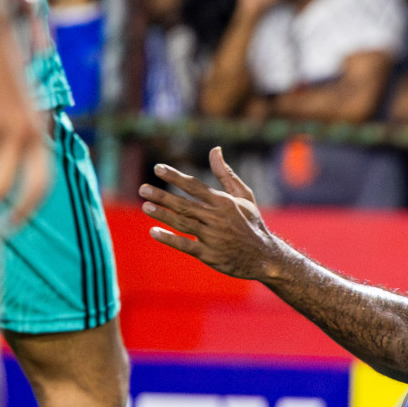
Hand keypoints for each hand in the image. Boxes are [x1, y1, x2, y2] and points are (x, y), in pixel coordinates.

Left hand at [141, 148, 284, 280]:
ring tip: (146, 206)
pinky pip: (186, 245)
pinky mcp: (209, 255)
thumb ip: (226, 174)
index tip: (158, 169)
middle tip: (143, 189)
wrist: (264, 257)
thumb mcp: (244, 196)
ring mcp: (213, 237)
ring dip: (163, 215)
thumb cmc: (252, 223)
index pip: (195, 186)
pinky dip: (170, 239)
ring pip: (183, 223)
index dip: (175, 177)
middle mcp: (217, 219)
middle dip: (163, 196)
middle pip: (185, 204)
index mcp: (224, 203)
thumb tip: (215, 149)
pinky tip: (154, 232)